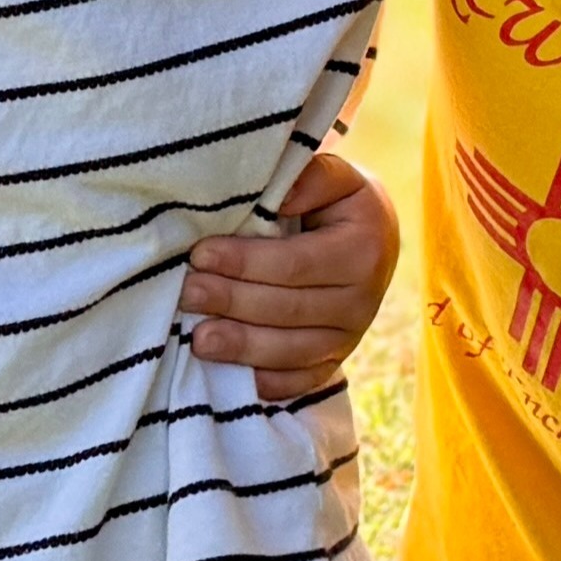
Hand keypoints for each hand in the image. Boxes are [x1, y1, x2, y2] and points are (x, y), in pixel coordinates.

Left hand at [190, 150, 395, 400]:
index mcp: (364, 249)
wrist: (373, 238)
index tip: (201, 254)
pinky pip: (302, 381)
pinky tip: (232, 376)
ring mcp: (350, 337)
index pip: (296, 263)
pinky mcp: (336, 361)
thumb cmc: (337, 202)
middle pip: (289, 309)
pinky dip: (268, 383)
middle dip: (233, 302)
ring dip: (243, 347)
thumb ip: (312, 178)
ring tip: (199, 340)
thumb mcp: (336, 177)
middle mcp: (363, 300)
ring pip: (293, 351)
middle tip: (187, 294)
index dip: (246, 262)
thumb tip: (281, 199)